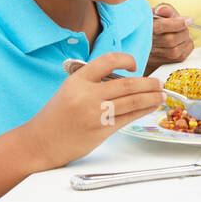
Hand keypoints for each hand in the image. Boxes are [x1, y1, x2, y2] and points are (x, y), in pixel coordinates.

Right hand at [21, 53, 163, 170]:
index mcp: (77, 80)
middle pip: (128, 84)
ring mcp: (95, 113)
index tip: (135, 65)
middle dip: (149, 83)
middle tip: (159, 83)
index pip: (107, 61)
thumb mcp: (69, 90)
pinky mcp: (101, 129)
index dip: (126, 59)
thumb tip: (126, 80)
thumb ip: (94, 83)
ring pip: (133, 101)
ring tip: (161, 95)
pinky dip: (143, 110)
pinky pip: (129, 117)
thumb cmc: (56, 116)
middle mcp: (86, 94)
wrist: (39, 142)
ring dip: (151, 97)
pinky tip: (150, 107)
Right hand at [147, 3, 193, 72]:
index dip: (177, 23)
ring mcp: (150, 55)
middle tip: (185, 26)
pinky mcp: (159, 63)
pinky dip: (186, 48)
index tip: (189, 20)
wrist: (147, 38)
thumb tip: (163, 9)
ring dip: (185, 41)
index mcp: (142, 28)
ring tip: (184, 34)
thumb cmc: (153, 23)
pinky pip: (178, 58)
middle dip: (183, 31)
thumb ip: (163, 9)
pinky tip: (183, 42)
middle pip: (170, 40)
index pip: (160, 26)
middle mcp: (144, 43)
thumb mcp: (157, 12)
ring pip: (174, 51)